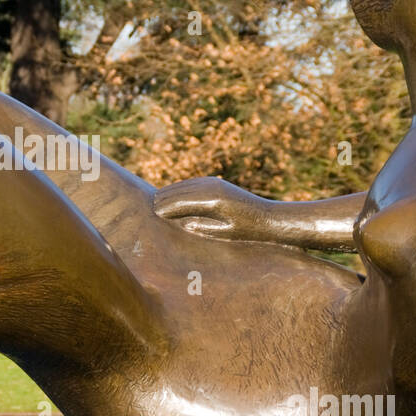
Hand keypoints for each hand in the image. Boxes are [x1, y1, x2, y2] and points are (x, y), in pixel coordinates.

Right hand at [152, 177, 269, 239]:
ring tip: (156, 200)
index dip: (166, 207)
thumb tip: (182, 222)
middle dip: (164, 199)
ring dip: (170, 192)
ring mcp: (214, 183)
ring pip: (185, 185)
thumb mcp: (224, 232)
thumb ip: (202, 227)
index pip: (181, 202)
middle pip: (180, 191)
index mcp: (213, 201)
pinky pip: (192, 183)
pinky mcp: (217, 182)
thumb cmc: (246, 230)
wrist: (267, 217)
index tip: (152, 213)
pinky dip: (180, 188)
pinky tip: (173, 194)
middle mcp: (212, 188)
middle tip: (148, 207)